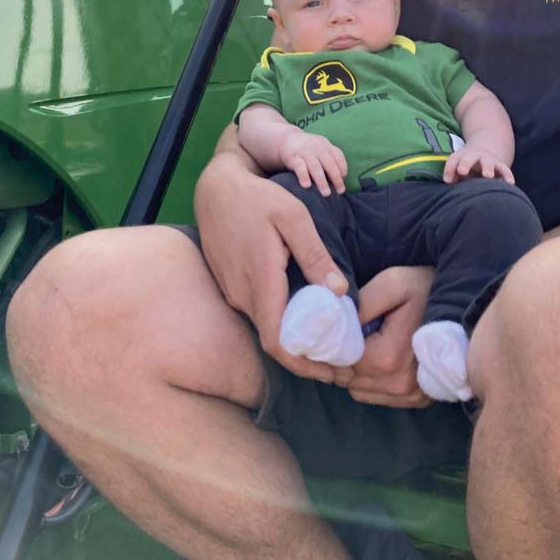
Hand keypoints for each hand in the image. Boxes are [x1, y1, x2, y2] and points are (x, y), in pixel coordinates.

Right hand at [194, 150, 347, 381]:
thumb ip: (315, 255)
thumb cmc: (257, 198)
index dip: (305, 364)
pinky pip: (258, 313)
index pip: (278, 341)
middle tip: (342, 364)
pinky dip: (282, 324)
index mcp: (260, 280)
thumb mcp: (293, 217)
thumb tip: (340, 292)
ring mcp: (233, 291)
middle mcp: (242, 294)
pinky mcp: (230, 285)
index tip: (334, 372)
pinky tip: (303, 317)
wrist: (216, 187)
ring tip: (329, 343)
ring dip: (296, 342)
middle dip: (308, 359)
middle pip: (275, 341)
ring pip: (266, 327)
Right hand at [277, 130, 346, 194]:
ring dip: (322, 181)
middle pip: (329, 163)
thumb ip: (330, 158)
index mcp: (325, 144)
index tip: (343, 179)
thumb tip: (341, 177)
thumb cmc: (308, 149)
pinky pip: (300, 168)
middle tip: (340, 191)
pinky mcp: (293, 158)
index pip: (338, 155)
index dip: (342, 167)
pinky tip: (307, 186)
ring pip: (315, 167)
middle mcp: (316, 147)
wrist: (285, 140)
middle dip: (336, 178)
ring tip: (326, 193)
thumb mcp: (320, 147)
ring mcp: (305, 152)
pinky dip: (304, 176)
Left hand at [342, 266, 434, 407]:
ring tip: (363, 340)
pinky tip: (377, 353)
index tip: (328, 328)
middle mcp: (399, 385)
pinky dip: (370, 380)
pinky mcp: (418, 399)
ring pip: (359, 390)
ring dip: (354, 370)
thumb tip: (334, 323)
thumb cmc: (427, 288)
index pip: (339, 362)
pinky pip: (377, 396)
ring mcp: (411, 396)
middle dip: (339, 358)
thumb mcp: (392, 283)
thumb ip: (360, 303)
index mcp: (387, 359)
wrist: (466, 304)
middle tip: (342, 332)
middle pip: (347, 379)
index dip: (330, 344)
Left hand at [443, 148, 513, 184]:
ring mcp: (488, 160)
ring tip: (488, 176)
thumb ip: (452, 174)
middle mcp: (474, 156)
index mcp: (461, 157)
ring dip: (487, 168)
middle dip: (465, 163)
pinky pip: (505, 170)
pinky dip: (507, 175)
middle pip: (469, 158)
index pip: (453, 160)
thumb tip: (448, 181)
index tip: (448, 180)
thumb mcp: (458, 168)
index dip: (449, 168)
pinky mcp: (500, 166)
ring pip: (487, 163)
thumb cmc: (466, 167)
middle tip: (462, 171)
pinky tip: (509, 183)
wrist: (484, 153)